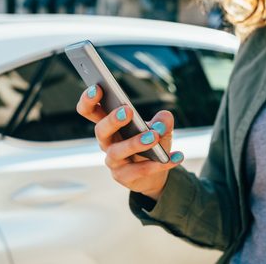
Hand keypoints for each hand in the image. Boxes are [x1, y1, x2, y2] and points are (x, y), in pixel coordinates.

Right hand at [76, 85, 183, 200]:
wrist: (155, 172)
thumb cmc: (151, 144)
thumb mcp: (159, 129)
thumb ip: (163, 121)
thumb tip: (164, 118)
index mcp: (110, 125)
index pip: (91, 111)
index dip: (89, 100)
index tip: (98, 88)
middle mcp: (107, 142)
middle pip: (100, 130)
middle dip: (112, 120)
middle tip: (127, 110)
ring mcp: (113, 161)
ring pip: (117, 152)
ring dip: (135, 143)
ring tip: (154, 136)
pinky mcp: (123, 177)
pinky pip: (138, 171)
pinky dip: (158, 164)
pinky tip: (176, 157)